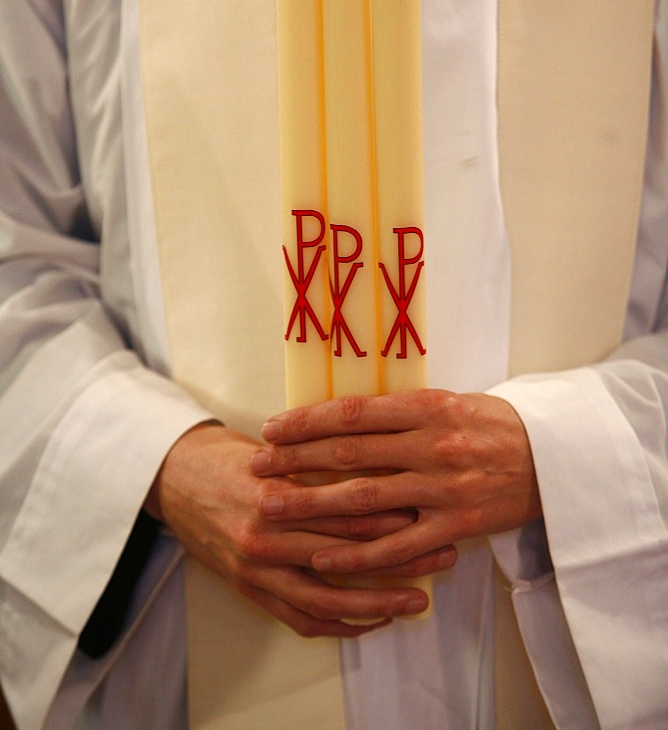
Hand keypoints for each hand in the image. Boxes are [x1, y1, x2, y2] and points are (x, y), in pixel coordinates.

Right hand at [145, 422, 433, 636]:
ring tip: (416, 599)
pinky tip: (369, 621)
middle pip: (348, 553)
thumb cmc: (227, 456)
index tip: (432, 513)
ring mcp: (257, 567)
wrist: (172, 478)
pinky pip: (300, 617)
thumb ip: (318, 462)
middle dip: (401, 557)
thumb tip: (381, 461)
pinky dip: (338, 624)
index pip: (347, 509)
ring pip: (328, 596)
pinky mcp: (249, 589)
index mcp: (277, 492)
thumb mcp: (273, 449)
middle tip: (443, 554)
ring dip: (377, 601)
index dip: (393, 515)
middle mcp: (268, 534)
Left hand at [253, 390, 541, 574]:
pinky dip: (358, 552)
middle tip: (257, 465)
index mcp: (428, 408)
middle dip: (296, 459)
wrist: (554, 458)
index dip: (308, 421)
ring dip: (313, 504)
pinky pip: (398, 544)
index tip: (273, 428)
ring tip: (272, 507)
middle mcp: (431, 446)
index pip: (354, 414)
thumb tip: (346, 415)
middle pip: (349, 453)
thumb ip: (402, 412)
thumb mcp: (450, 402)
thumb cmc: (496, 424)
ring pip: (365, 498)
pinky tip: (322, 555)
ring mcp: (443, 489)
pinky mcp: (455, 526)